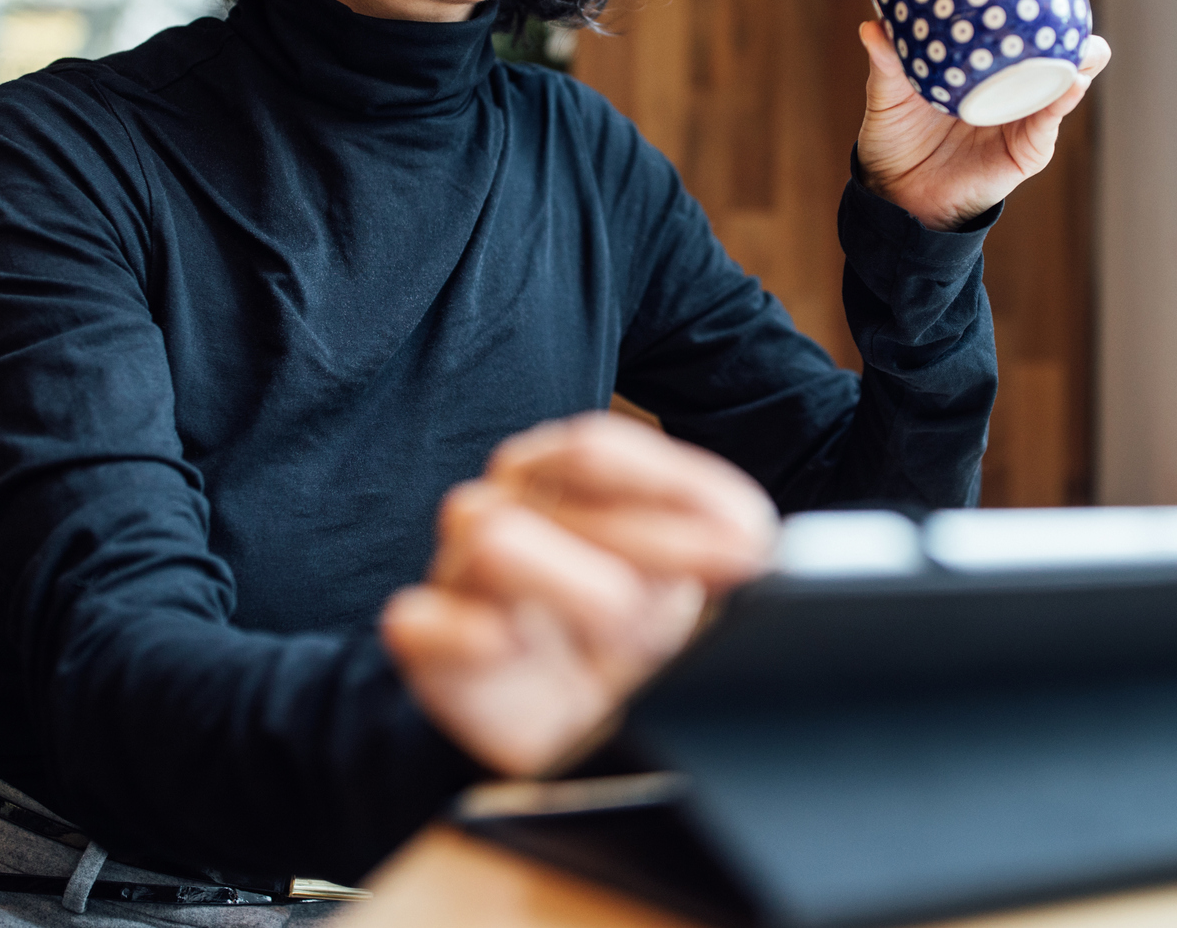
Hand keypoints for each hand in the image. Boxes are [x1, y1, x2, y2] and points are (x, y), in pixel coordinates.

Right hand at [381, 413, 777, 776]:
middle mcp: (500, 506)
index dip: (676, 489)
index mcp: (555, 473)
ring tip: (627, 636)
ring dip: (579, 587)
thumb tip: (757, 538)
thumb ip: (723, 536)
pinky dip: (471, 633)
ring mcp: (457, 573)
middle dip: (654, 543)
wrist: (575, 726)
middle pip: (556, 490)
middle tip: (706, 596)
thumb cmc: (631, 631)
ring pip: (492, 538)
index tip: (748, 543)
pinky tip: (517, 646)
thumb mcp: (694, 575)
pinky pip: (419, 621)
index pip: (595, 449)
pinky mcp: (429, 647)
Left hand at [854, 21, 1112, 230]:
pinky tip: (1069, 84)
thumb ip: (887, 63)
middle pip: (1057, 52)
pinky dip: (1062, 102)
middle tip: (1067, 9)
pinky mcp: (1026, 149)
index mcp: (983, 66)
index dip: (1037, 8)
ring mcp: (1023, 117)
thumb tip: (873, 25)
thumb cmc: (896, 137)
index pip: (1019, 31)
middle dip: (1071, 30)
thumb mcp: (889, 95)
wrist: (895, 193)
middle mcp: (1010, 87)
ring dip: (1079, 61)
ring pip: (1065, 83)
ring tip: (1082, 46)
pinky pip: (1049, 122)